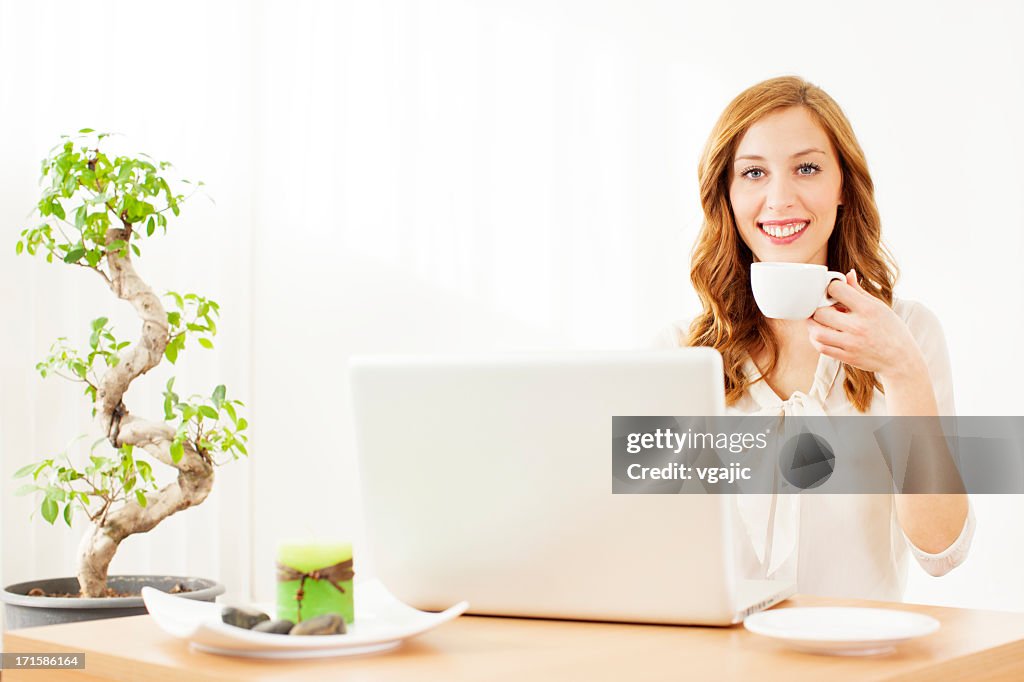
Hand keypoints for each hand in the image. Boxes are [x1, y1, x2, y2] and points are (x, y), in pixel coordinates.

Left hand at [805, 269, 924, 380]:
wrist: (901, 359)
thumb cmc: (892, 330)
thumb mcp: (879, 307)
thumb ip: (859, 291)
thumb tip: (847, 274)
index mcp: (868, 309)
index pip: (837, 290)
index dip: (831, 287)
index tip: (832, 291)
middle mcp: (858, 326)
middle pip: (821, 312)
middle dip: (818, 307)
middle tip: (821, 307)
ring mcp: (851, 343)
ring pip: (817, 332)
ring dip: (812, 325)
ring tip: (817, 321)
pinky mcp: (847, 357)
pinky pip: (822, 348)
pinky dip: (815, 339)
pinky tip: (820, 334)